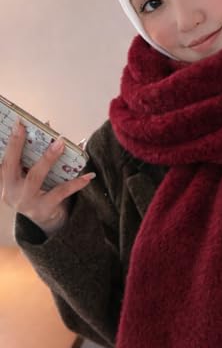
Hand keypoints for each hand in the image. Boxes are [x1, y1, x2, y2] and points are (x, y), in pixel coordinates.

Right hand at [0, 119, 94, 235]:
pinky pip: (60, 193)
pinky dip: (75, 183)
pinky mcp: (43, 209)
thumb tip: (54, 132)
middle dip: (24, 146)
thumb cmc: (40, 193)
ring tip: (62, 144)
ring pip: (36, 177)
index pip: (6, 159)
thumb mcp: (33, 177)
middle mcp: (11, 191)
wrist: (47, 223)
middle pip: (14, 165)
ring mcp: (26, 202)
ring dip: (48, 158)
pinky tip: (88, 176)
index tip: (20, 124)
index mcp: (6, 181)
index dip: (12, 141)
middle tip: (35, 129)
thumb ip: (38, 158)